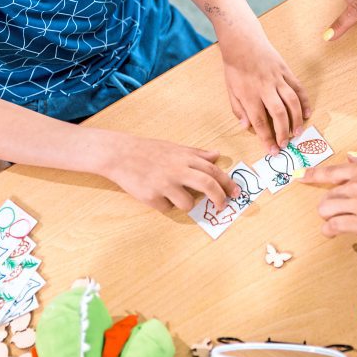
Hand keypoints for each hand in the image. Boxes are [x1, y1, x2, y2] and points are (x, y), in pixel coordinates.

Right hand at [99, 134, 236, 211]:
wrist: (120, 154)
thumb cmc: (150, 150)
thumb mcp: (176, 148)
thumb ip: (197, 154)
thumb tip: (217, 155)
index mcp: (185, 158)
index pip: (214, 172)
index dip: (227, 184)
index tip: (236, 193)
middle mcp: (177, 170)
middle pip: (208, 186)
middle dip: (219, 198)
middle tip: (222, 206)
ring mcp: (164, 184)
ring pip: (188, 204)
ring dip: (187, 204)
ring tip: (175, 195)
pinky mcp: (151, 197)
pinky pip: (167, 208)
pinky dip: (165, 205)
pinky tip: (157, 194)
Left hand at [218, 28, 311, 151]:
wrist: (243, 42)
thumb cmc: (235, 67)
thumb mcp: (230, 90)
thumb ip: (238, 110)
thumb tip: (247, 127)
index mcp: (249, 95)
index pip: (259, 122)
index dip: (267, 138)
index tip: (272, 151)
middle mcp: (265, 88)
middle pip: (278, 114)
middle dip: (283, 132)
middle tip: (286, 145)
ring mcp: (277, 79)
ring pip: (291, 102)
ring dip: (296, 119)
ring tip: (298, 132)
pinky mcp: (286, 71)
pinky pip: (298, 88)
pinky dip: (304, 101)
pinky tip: (307, 113)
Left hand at [302, 153, 356, 236]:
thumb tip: (353, 159)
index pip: (329, 172)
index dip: (312, 176)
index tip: (301, 178)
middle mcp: (355, 185)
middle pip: (327, 196)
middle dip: (328, 204)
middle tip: (335, 209)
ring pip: (326, 210)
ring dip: (328, 217)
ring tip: (333, 222)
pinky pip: (335, 227)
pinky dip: (330, 230)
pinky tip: (332, 233)